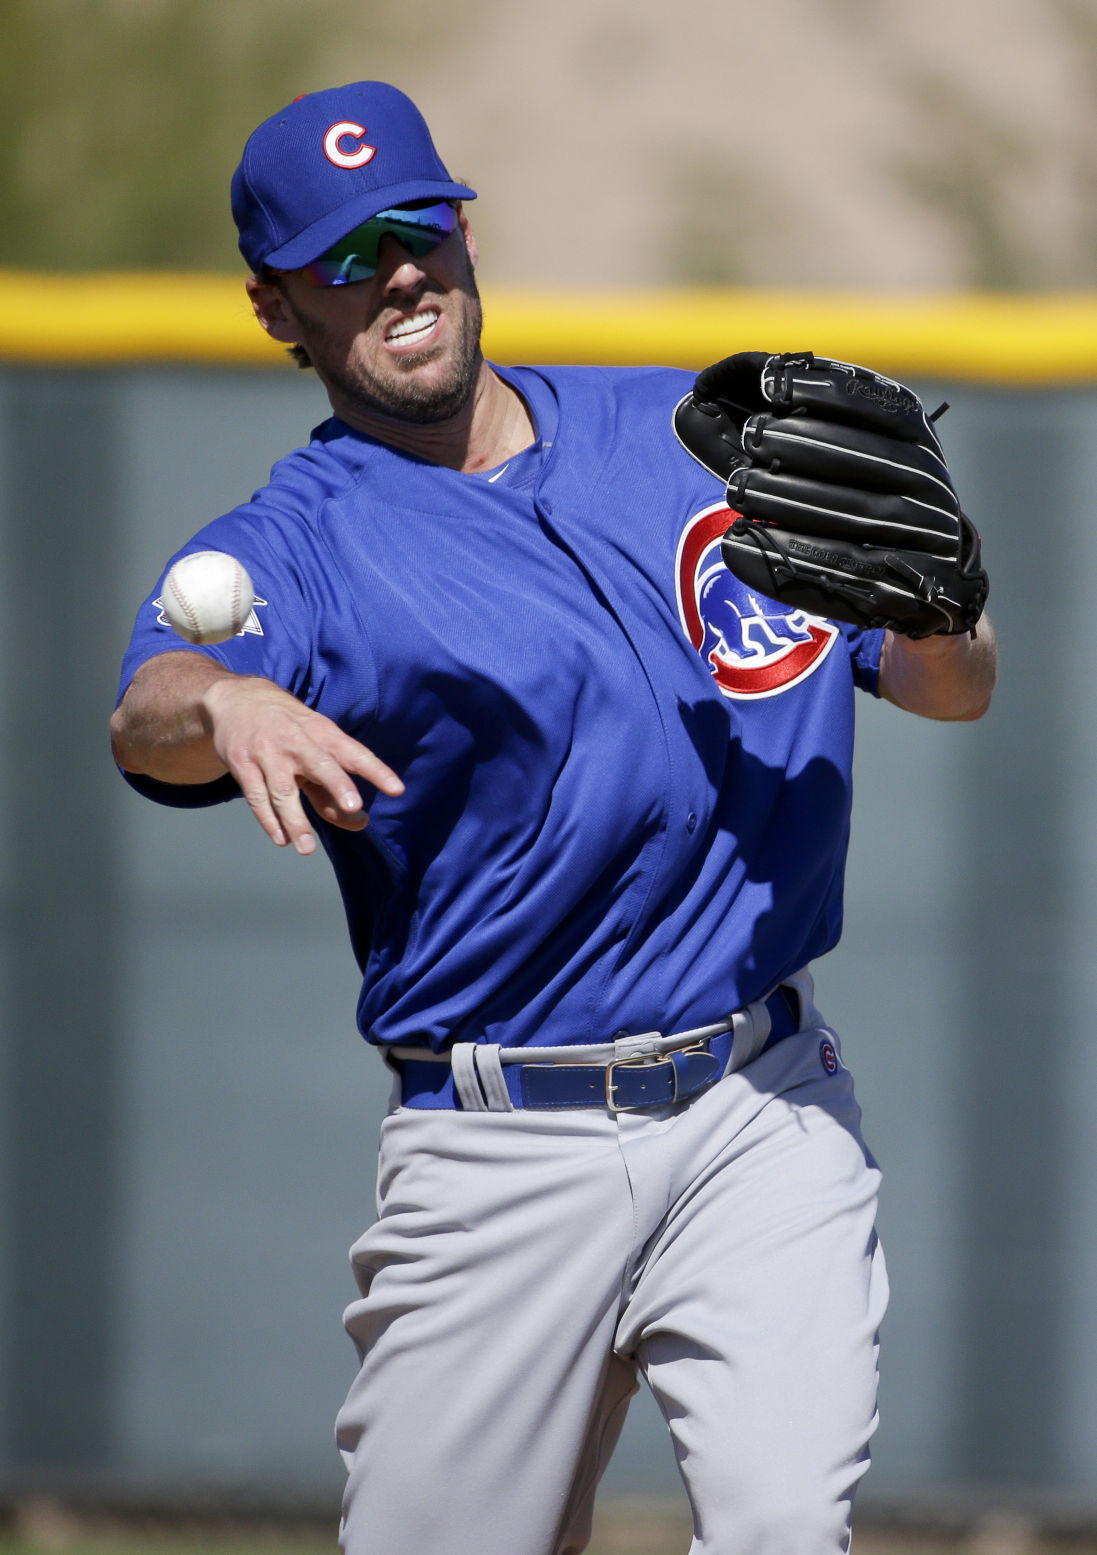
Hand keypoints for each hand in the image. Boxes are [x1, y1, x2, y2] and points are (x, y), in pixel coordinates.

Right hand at [201, 674, 403, 854]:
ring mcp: (267, 753)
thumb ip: (330, 783)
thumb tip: (356, 820)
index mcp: (321, 732)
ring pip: (283, 791)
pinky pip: (256, 796)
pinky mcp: (242, 764)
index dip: (376, 770)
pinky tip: (281, 838)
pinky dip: (268, 820)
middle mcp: (296, 741)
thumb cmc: (285, 725)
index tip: (397, 789)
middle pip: (321, 765)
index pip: (354, 753)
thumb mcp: (311, 740)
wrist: (233, 697)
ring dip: (296, 821)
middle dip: (338, 785)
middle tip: (354, 807)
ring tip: (307, 848)